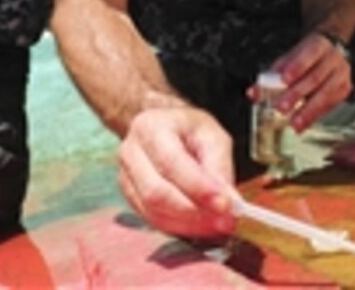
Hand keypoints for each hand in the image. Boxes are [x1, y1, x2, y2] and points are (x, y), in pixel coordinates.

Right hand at [117, 106, 236, 237]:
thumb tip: (229, 201)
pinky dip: (179, 228)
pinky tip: (200, 226)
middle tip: (225, 221)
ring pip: (154, 211)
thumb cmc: (188, 129)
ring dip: (189, 224)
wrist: (163, 128)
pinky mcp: (130, 198)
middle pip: (157, 193)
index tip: (226, 205)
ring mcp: (126, 177)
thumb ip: (220, 166)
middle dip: (194, 212)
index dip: (198, 188)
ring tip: (217, 224)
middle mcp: (131, 152)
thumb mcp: (212, 135)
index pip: (171, 162)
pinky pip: (153, 220)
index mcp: (150, 127)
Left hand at [262, 31, 352, 131]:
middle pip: (315, 77)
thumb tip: (253, 93)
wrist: (329, 51)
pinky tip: (303, 125)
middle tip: (281, 107)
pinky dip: (315, 116)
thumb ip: (271, 75)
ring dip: (308, 111)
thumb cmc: (305, 57)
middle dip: (297, 94)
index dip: (297, 67)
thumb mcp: (288, 59)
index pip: (309, 54)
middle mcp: (334, 59)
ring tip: (293, 123)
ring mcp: (342, 74)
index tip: (283, 79)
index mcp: (319, 45)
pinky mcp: (345, 89)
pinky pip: (330, 105)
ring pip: (326, 94)